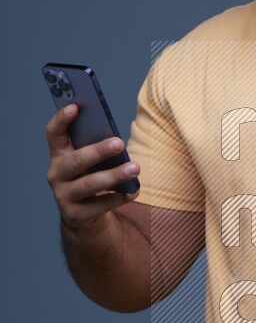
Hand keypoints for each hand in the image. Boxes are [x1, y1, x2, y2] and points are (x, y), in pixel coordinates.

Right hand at [45, 103, 140, 232]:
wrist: (84, 216)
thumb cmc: (91, 177)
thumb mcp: (90, 161)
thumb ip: (95, 147)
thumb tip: (116, 139)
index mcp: (59, 155)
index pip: (53, 134)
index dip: (61, 120)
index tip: (75, 107)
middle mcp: (56, 174)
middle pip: (76, 160)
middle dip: (98, 151)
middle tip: (119, 143)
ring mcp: (64, 195)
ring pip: (90, 184)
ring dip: (114, 175)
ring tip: (134, 168)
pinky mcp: (75, 214)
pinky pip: (100, 205)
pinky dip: (119, 197)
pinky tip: (133, 191)